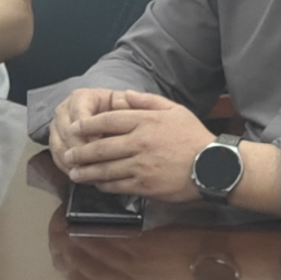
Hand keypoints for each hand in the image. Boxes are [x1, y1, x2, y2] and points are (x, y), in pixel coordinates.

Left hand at [54, 89, 214, 197]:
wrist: (213, 166)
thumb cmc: (194, 136)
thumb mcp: (175, 110)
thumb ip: (148, 101)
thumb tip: (126, 94)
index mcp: (145, 121)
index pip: (108, 120)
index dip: (88, 124)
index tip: (75, 128)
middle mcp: (139, 143)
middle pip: (101, 147)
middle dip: (81, 152)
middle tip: (68, 155)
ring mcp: (141, 165)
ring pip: (105, 169)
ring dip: (86, 172)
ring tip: (74, 173)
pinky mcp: (145, 185)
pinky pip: (118, 185)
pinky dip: (104, 185)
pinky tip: (96, 184)